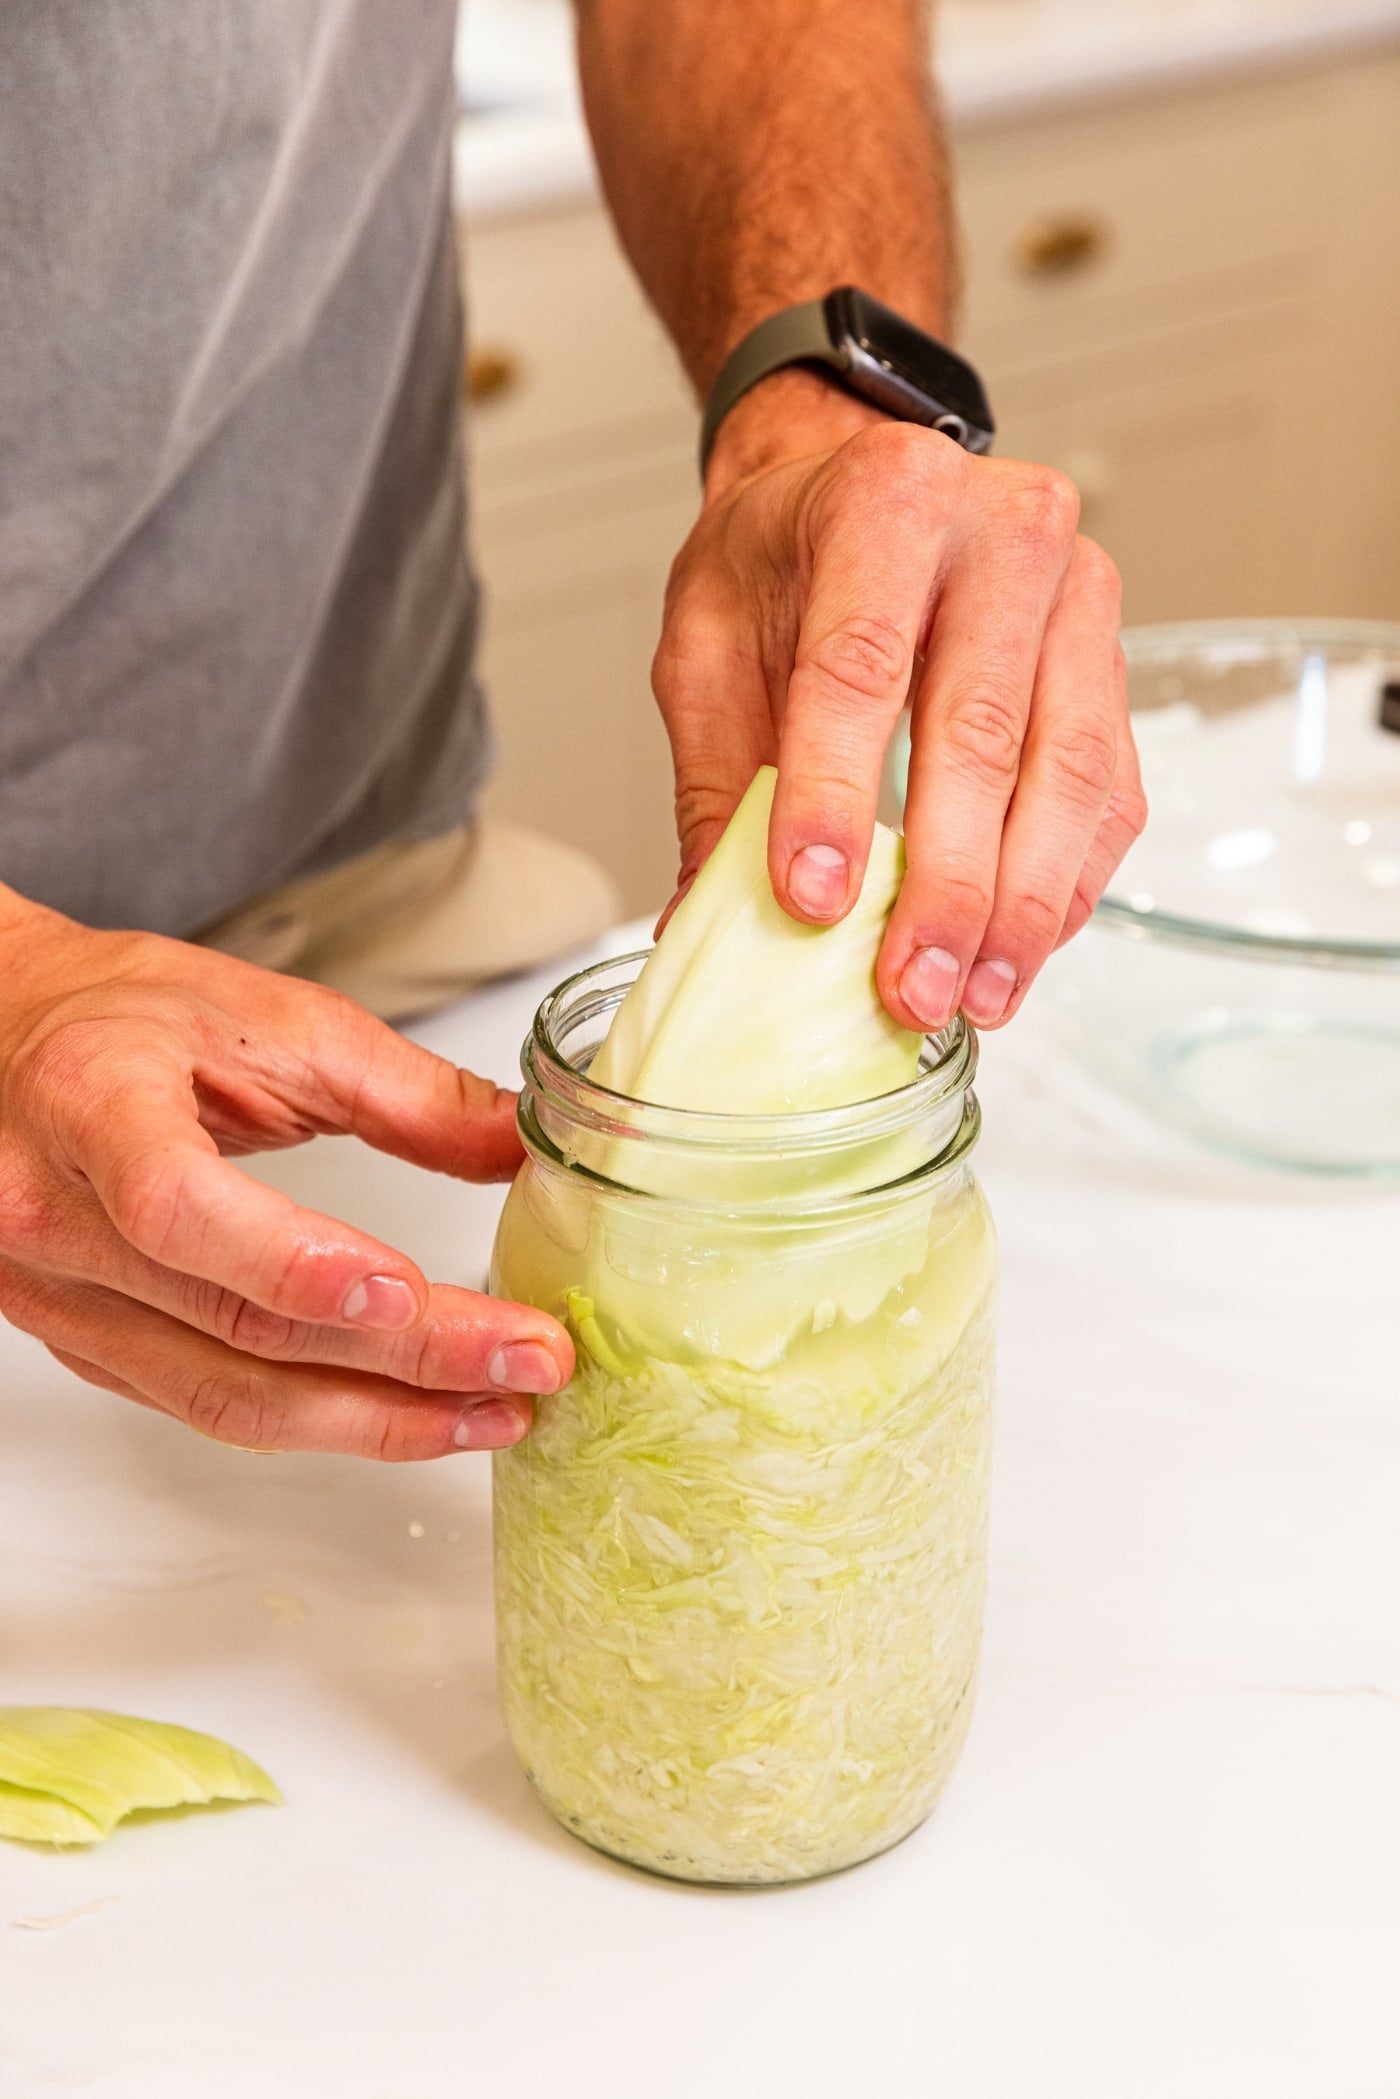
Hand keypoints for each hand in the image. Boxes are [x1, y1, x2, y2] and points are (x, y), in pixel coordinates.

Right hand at [0, 892, 571, 1458]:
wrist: (1, 1038)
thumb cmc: (119, 1015)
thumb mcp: (266, 1016)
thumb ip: (403, 1089)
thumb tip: (523, 1147)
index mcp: (93, 1104)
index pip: (178, 1207)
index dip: (295, 1263)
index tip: (412, 1291)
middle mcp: (54, 1216)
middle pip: (235, 1323)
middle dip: (406, 1359)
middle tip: (529, 1363)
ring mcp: (57, 1297)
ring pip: (224, 1395)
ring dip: (376, 1421)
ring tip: (495, 1411)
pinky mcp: (83, 1343)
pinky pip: (205, 1405)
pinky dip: (317, 1420)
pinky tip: (405, 1412)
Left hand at [653, 370, 1146, 1027]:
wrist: (858, 489)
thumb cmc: (782, 560)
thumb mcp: (708, 646)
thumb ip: (714, 780)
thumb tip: (706, 921)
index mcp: (884, 499)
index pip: (860, 664)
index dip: (834, 793)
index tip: (811, 901)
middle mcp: (1004, 531)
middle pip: (982, 730)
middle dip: (947, 882)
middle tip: (907, 987)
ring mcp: (1078, 597)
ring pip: (1068, 771)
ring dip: (1022, 905)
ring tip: (972, 996)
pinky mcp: (1113, 663)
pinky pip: (1109, 791)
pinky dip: (1066, 886)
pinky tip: (1016, 953)